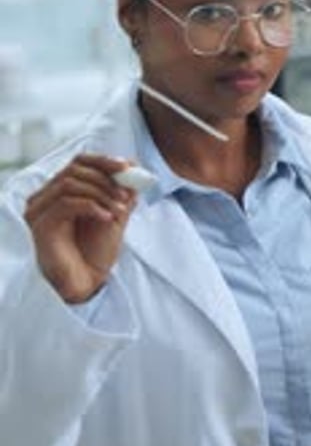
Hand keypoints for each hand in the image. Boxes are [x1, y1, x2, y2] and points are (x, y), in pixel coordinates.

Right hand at [24, 154, 137, 303]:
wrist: (85, 285)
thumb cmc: (94, 253)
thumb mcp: (114, 217)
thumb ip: (121, 193)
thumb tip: (134, 167)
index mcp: (61, 192)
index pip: (78, 162)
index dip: (103, 160)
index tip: (127, 167)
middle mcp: (45, 197)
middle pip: (75, 169)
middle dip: (106, 179)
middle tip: (127, 194)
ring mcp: (40, 210)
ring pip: (71, 183)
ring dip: (102, 193)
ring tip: (120, 210)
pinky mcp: (41, 225)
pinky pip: (66, 203)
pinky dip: (92, 206)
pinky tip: (108, 218)